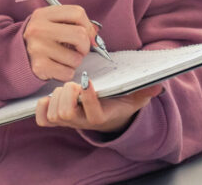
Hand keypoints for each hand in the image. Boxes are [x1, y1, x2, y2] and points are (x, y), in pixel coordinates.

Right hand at [23, 5, 99, 81]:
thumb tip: (95, 36)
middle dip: (85, 46)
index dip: (88, 26)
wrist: (18, 54)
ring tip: (63, 57)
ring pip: (76, 58)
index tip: (89, 34)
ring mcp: (38, 48)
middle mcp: (38, 29)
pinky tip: (57, 66)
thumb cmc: (42, 38)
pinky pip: (68, 72)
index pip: (77, 13)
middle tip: (79, 49)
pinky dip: (67, 72)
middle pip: (80, 35)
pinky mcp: (39, 66)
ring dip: (74, 61)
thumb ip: (74, 24)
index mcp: (43, 14)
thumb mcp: (53, 23)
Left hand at [35, 81, 163, 133]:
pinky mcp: (57, 120)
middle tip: (75, 83)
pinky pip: (42, 119)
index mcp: (101, 117)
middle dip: (68, 93)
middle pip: (66, 113)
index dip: (88, 97)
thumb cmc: (119, 104)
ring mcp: (68, 122)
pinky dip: (42, 106)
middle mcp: (83, 122)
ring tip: (66, 88)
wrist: (108, 119)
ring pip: (55, 114)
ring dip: (57, 96)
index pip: (93, 113)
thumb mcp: (134, 99)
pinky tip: (50, 96)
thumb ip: (145, 92)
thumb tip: (159, 85)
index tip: (88, 80)